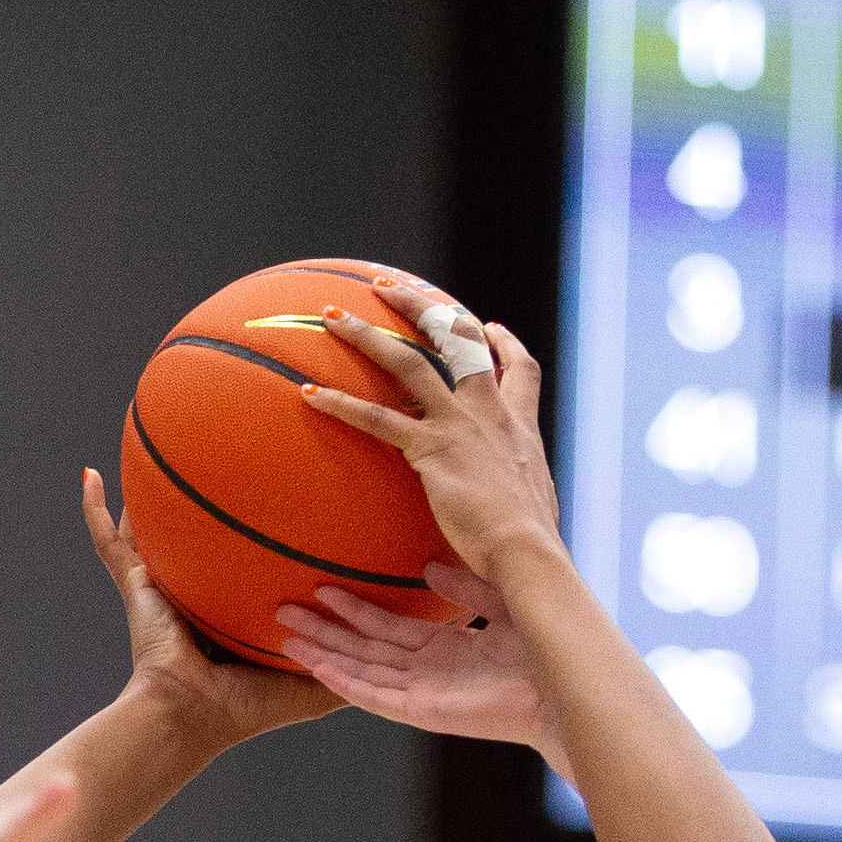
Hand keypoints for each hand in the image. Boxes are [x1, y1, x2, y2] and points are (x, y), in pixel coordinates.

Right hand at [86, 468, 333, 751]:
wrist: (193, 715)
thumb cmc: (250, 708)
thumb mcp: (315, 684)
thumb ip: (355, 661)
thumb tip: (408, 646)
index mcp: (235, 613)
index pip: (251, 568)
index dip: (266, 539)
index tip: (289, 497)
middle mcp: (199, 594)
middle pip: (204, 540)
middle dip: (210, 507)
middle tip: (222, 458)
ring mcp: (164, 586)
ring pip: (155, 532)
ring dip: (151, 498)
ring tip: (149, 451)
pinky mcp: (137, 584)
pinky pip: (110, 543)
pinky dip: (95, 512)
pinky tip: (88, 476)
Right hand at [275, 563, 548, 749]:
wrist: (563, 686)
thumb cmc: (544, 649)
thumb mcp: (498, 602)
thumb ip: (464, 587)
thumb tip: (428, 567)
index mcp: (447, 650)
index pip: (387, 627)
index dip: (353, 608)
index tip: (321, 588)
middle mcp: (429, 673)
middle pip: (363, 649)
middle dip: (324, 631)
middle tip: (283, 612)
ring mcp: (424, 694)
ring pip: (361, 671)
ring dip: (323, 655)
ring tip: (285, 638)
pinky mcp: (424, 712)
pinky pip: (375, 697)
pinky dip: (345, 683)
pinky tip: (318, 667)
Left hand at [303, 276, 563, 577]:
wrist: (527, 553)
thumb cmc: (530, 551)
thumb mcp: (531, 518)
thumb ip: (506, 511)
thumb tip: (482, 541)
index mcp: (521, 429)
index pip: (520, 370)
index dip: (504, 343)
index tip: (490, 326)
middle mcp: (491, 414)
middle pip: (459, 340)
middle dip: (424, 307)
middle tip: (392, 288)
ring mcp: (459, 426)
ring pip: (410, 363)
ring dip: (368, 334)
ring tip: (333, 316)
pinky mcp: (430, 449)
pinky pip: (377, 419)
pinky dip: (341, 404)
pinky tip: (309, 394)